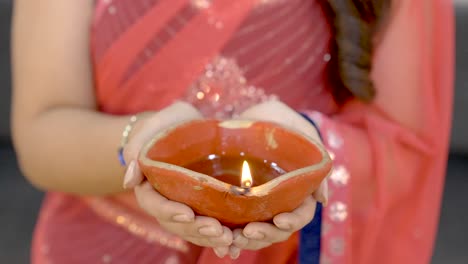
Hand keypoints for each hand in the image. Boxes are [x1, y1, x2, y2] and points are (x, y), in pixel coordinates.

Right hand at [122, 101, 232, 247]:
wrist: (189, 129)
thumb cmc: (171, 124)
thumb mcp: (157, 125)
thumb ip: (139, 145)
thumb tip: (129, 180)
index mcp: (149, 184)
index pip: (154, 203)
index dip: (169, 211)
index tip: (187, 213)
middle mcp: (166, 201)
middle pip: (176, 223)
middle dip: (196, 229)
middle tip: (218, 230)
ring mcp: (184, 207)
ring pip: (193, 230)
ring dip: (209, 239)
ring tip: (230, 239)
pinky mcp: (203, 209)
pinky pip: (209, 229)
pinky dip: (220, 242)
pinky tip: (235, 248)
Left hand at [215, 100, 327, 256]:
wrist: (251, 115)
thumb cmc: (280, 120)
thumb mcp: (299, 131)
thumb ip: (314, 159)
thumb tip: (322, 199)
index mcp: (298, 190)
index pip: (302, 214)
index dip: (293, 221)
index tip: (278, 220)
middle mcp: (280, 201)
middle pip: (278, 229)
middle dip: (265, 235)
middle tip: (247, 233)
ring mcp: (259, 204)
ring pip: (257, 232)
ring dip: (246, 241)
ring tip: (231, 240)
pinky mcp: (238, 202)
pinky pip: (236, 226)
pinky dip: (230, 238)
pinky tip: (221, 246)